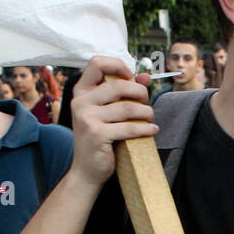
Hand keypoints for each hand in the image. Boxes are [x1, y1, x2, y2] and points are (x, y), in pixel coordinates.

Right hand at [69, 57, 158, 184]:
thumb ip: (124, 92)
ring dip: (146, 113)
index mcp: (81, 92)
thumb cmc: (100, 137)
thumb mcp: (108, 111)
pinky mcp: (96, 134)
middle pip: (120, 85)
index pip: (96, 63)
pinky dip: (146, 129)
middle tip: (146, 103)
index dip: (117, 65)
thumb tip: (145, 76)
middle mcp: (81, 102)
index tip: (130, 76)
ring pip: (128, 107)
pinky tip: (152, 130)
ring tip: (149, 118)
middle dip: (140, 93)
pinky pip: (129, 127)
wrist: (87, 170)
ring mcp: (87, 118)